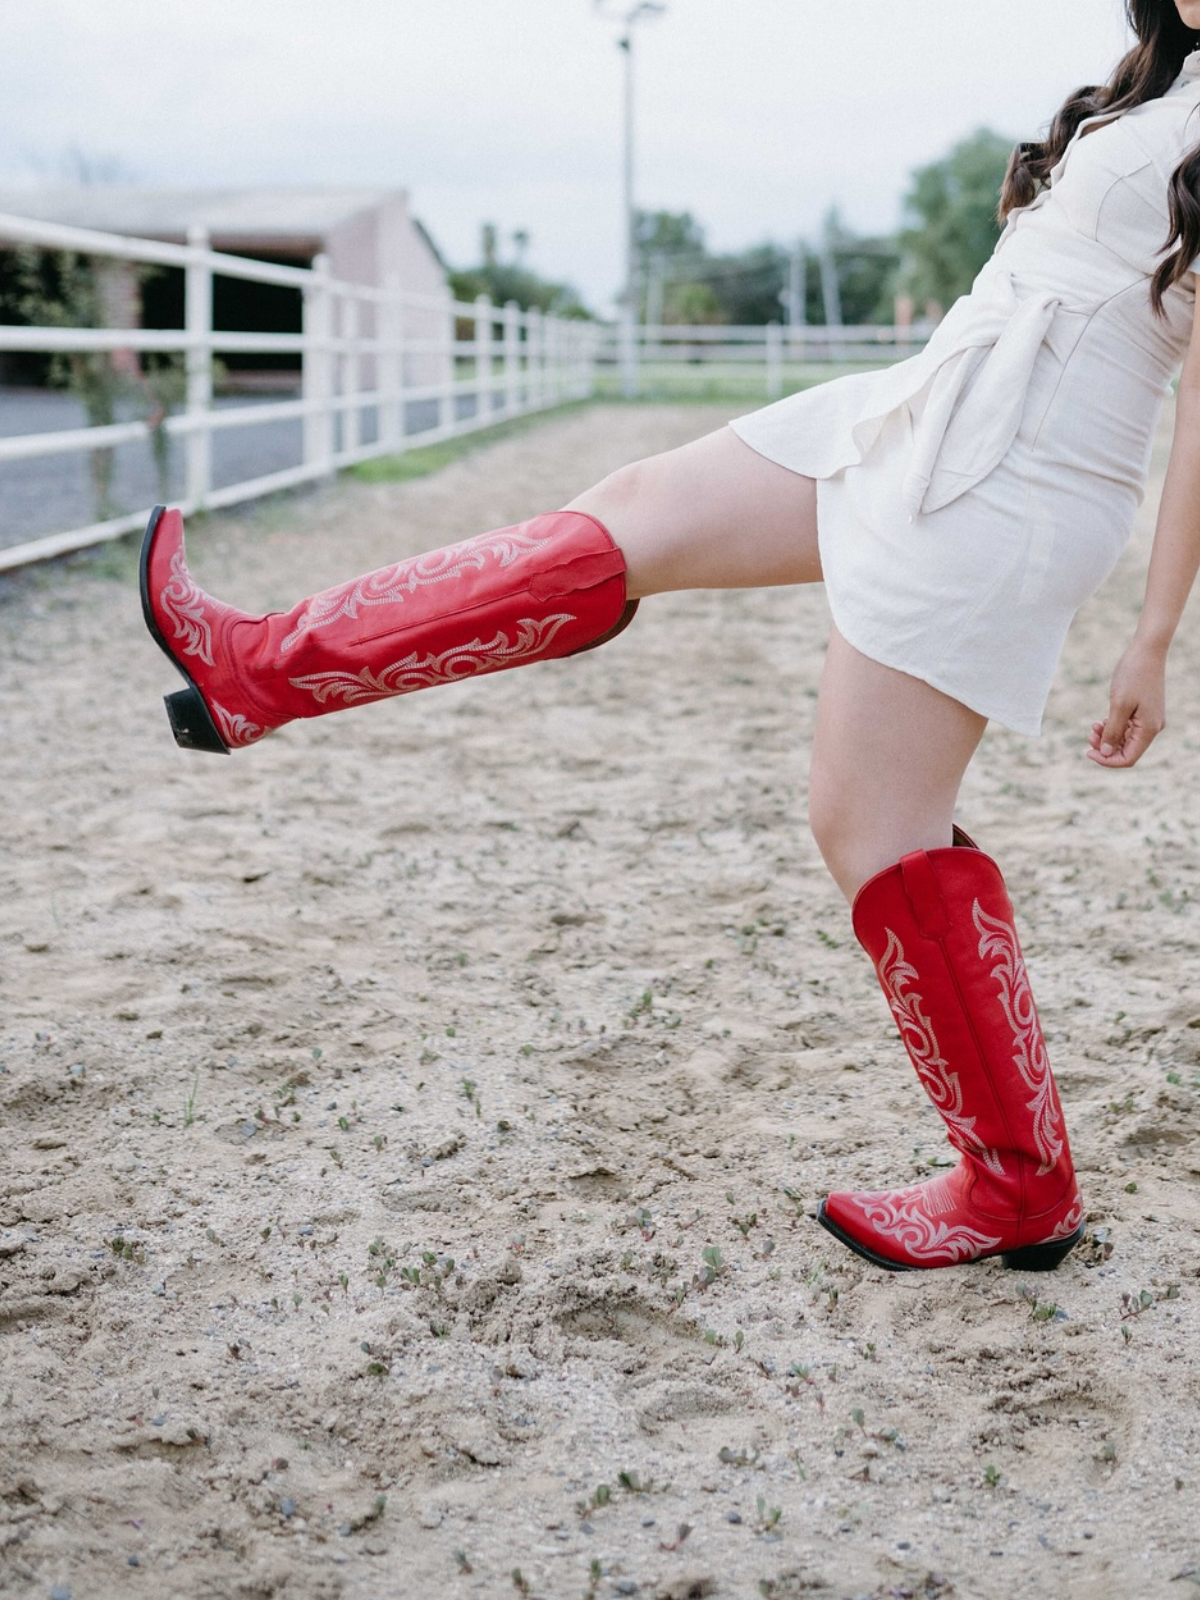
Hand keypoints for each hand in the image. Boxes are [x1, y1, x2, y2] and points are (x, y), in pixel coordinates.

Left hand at [1087, 641, 1166, 768]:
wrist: (1146, 651)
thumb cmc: (1133, 675)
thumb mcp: (1119, 706)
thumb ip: (1113, 732)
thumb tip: (1106, 753)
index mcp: (1149, 729)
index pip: (1128, 758)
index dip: (1107, 760)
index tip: (1088, 752)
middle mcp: (1152, 728)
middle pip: (1127, 750)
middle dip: (1105, 747)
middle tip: (1088, 735)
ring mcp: (1149, 719)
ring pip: (1126, 739)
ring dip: (1107, 737)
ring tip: (1093, 726)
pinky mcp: (1144, 711)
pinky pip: (1127, 728)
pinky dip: (1113, 727)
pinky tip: (1101, 720)